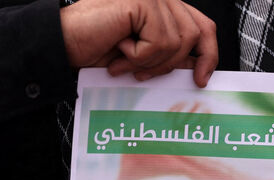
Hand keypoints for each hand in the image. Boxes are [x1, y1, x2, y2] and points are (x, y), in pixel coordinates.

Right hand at [60, 0, 217, 86]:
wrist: (65, 43)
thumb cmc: (97, 48)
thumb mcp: (144, 58)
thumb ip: (170, 56)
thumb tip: (197, 68)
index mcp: (164, 8)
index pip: (202, 25)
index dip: (208, 53)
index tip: (201, 79)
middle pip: (195, 34)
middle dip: (172, 64)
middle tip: (144, 74)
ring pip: (177, 42)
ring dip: (150, 62)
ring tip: (124, 62)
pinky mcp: (142, 2)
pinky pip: (159, 42)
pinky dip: (139, 55)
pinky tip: (119, 49)